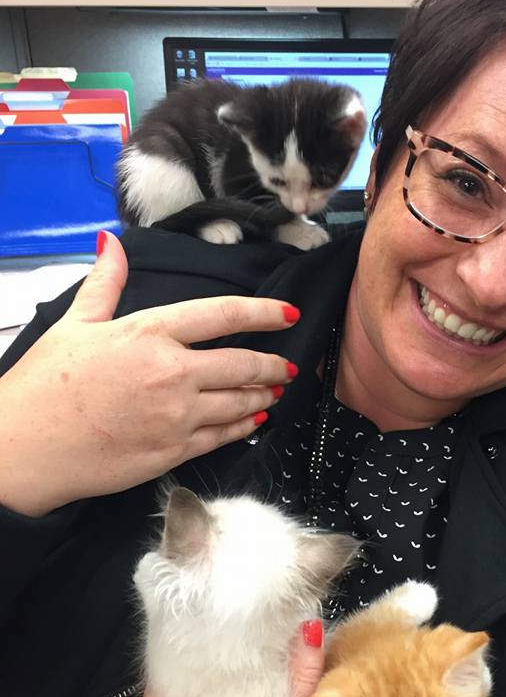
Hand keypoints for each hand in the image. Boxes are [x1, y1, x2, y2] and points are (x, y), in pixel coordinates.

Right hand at [0, 231, 298, 516]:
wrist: (24, 449)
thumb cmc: (45, 385)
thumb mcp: (74, 324)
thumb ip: (104, 284)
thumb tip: (111, 245)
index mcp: (149, 333)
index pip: (222, 315)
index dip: (262, 312)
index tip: (287, 313)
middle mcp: (172, 373)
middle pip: (241, 363)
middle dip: (272, 363)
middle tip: (289, 364)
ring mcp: (176, 415)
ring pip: (239, 403)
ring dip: (263, 395)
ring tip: (276, 390)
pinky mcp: (174, 451)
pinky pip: (222, 437)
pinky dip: (244, 427)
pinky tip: (253, 421)